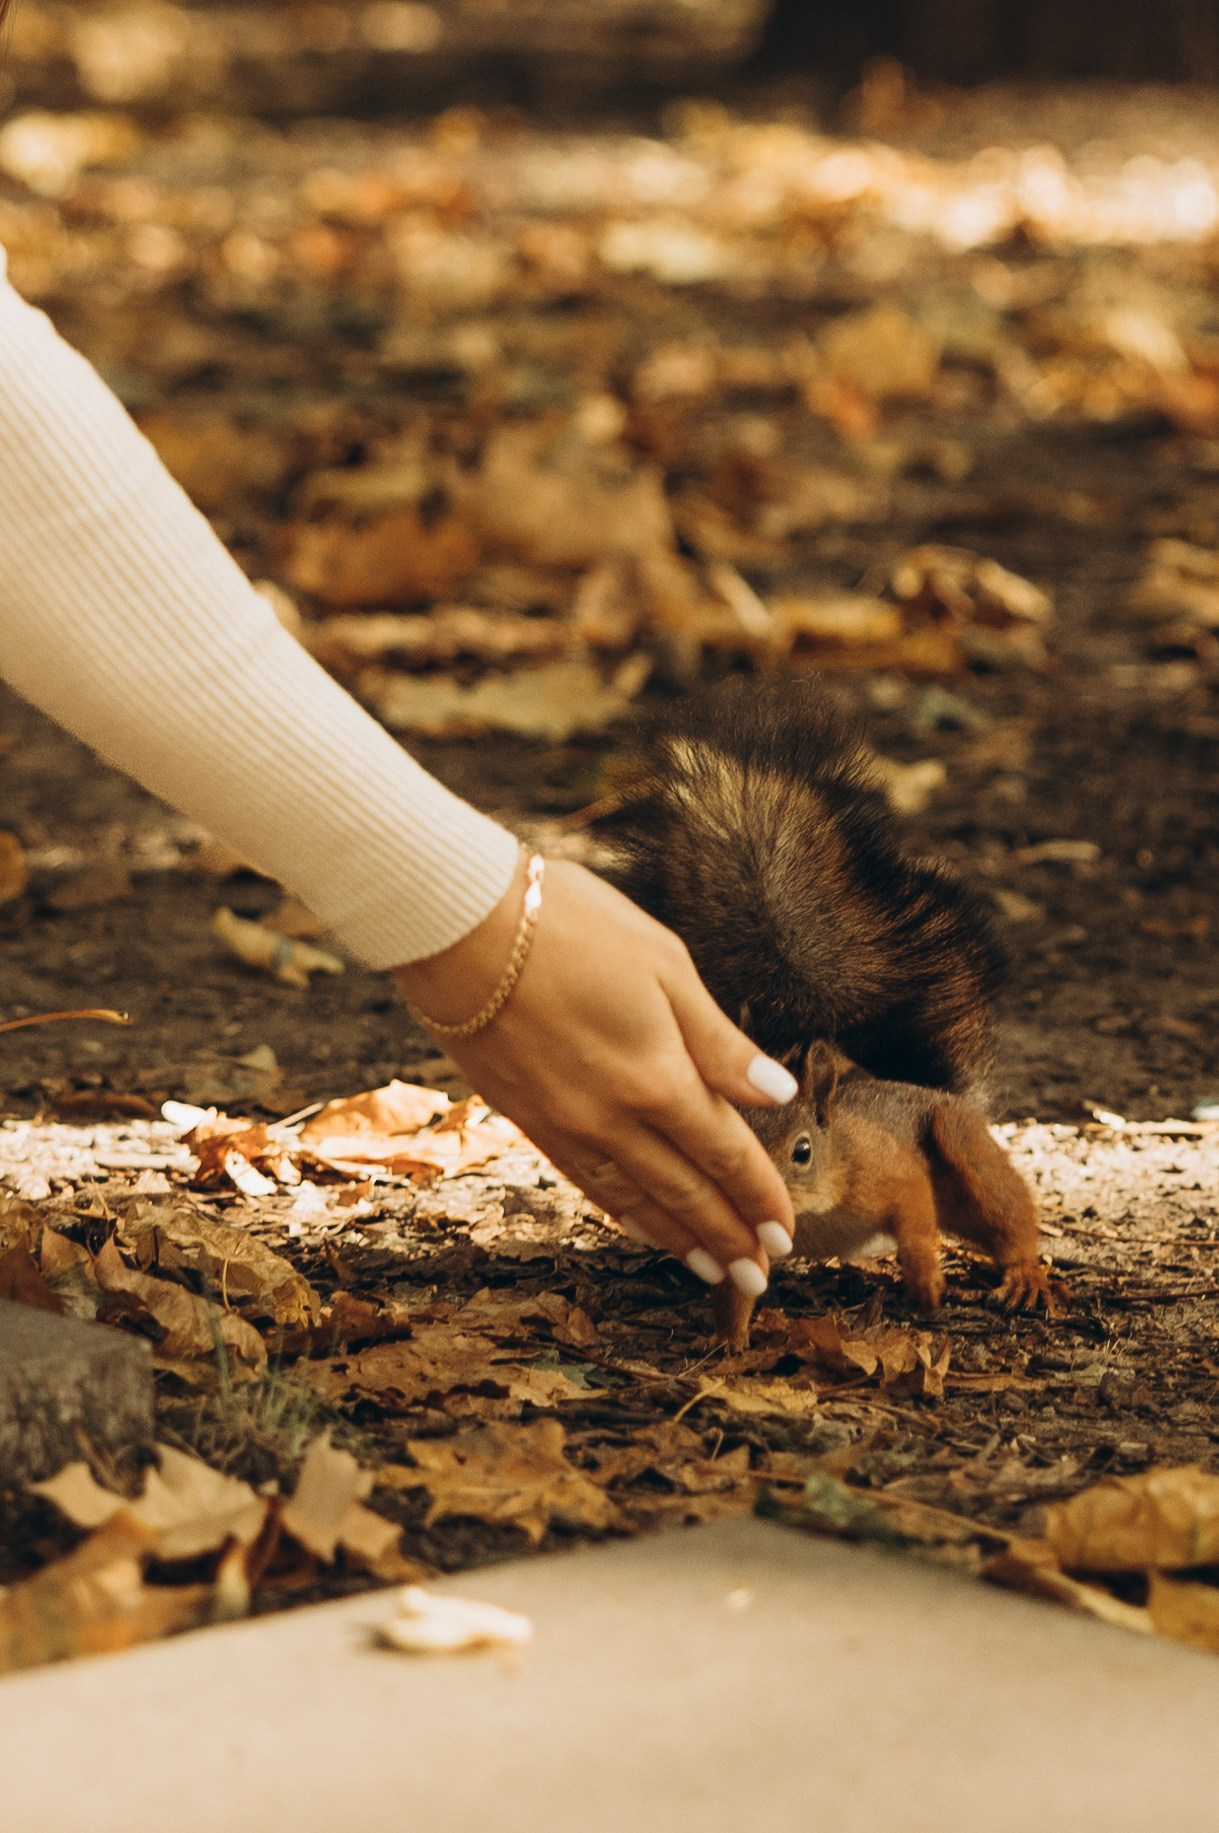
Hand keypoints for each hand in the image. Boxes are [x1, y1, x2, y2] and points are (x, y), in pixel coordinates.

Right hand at [392, 855, 798, 1299]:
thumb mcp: (664, 965)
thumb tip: (777, 1093)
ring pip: (633, 1198)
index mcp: (657, 1077)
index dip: (757, 1197)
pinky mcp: (525, 1116)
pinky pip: (584, 1180)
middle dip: (726, 1239)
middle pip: (683, 1191)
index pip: (724, 1153)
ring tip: (710, 1271)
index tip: (784, 1236)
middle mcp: (612, 1116)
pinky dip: (621, 1211)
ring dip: (677, 1239)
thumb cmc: (571, 926)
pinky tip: (637, 1224)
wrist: (460, 927)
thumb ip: (718, 1041)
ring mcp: (564, 1122)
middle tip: (757, 1280)